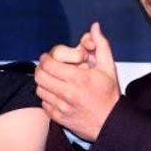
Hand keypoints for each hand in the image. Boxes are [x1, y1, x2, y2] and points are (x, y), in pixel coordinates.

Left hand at [35, 22, 120, 141]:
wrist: (111, 123)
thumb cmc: (109, 94)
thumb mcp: (108, 67)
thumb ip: (101, 45)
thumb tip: (95, 26)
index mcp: (79, 79)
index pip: (49, 65)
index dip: (46, 58)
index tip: (49, 57)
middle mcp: (68, 93)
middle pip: (40, 76)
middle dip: (41, 69)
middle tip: (46, 67)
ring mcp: (62, 107)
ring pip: (39, 90)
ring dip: (43, 82)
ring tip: (51, 80)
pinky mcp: (58, 117)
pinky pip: (43, 103)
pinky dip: (46, 96)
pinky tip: (55, 93)